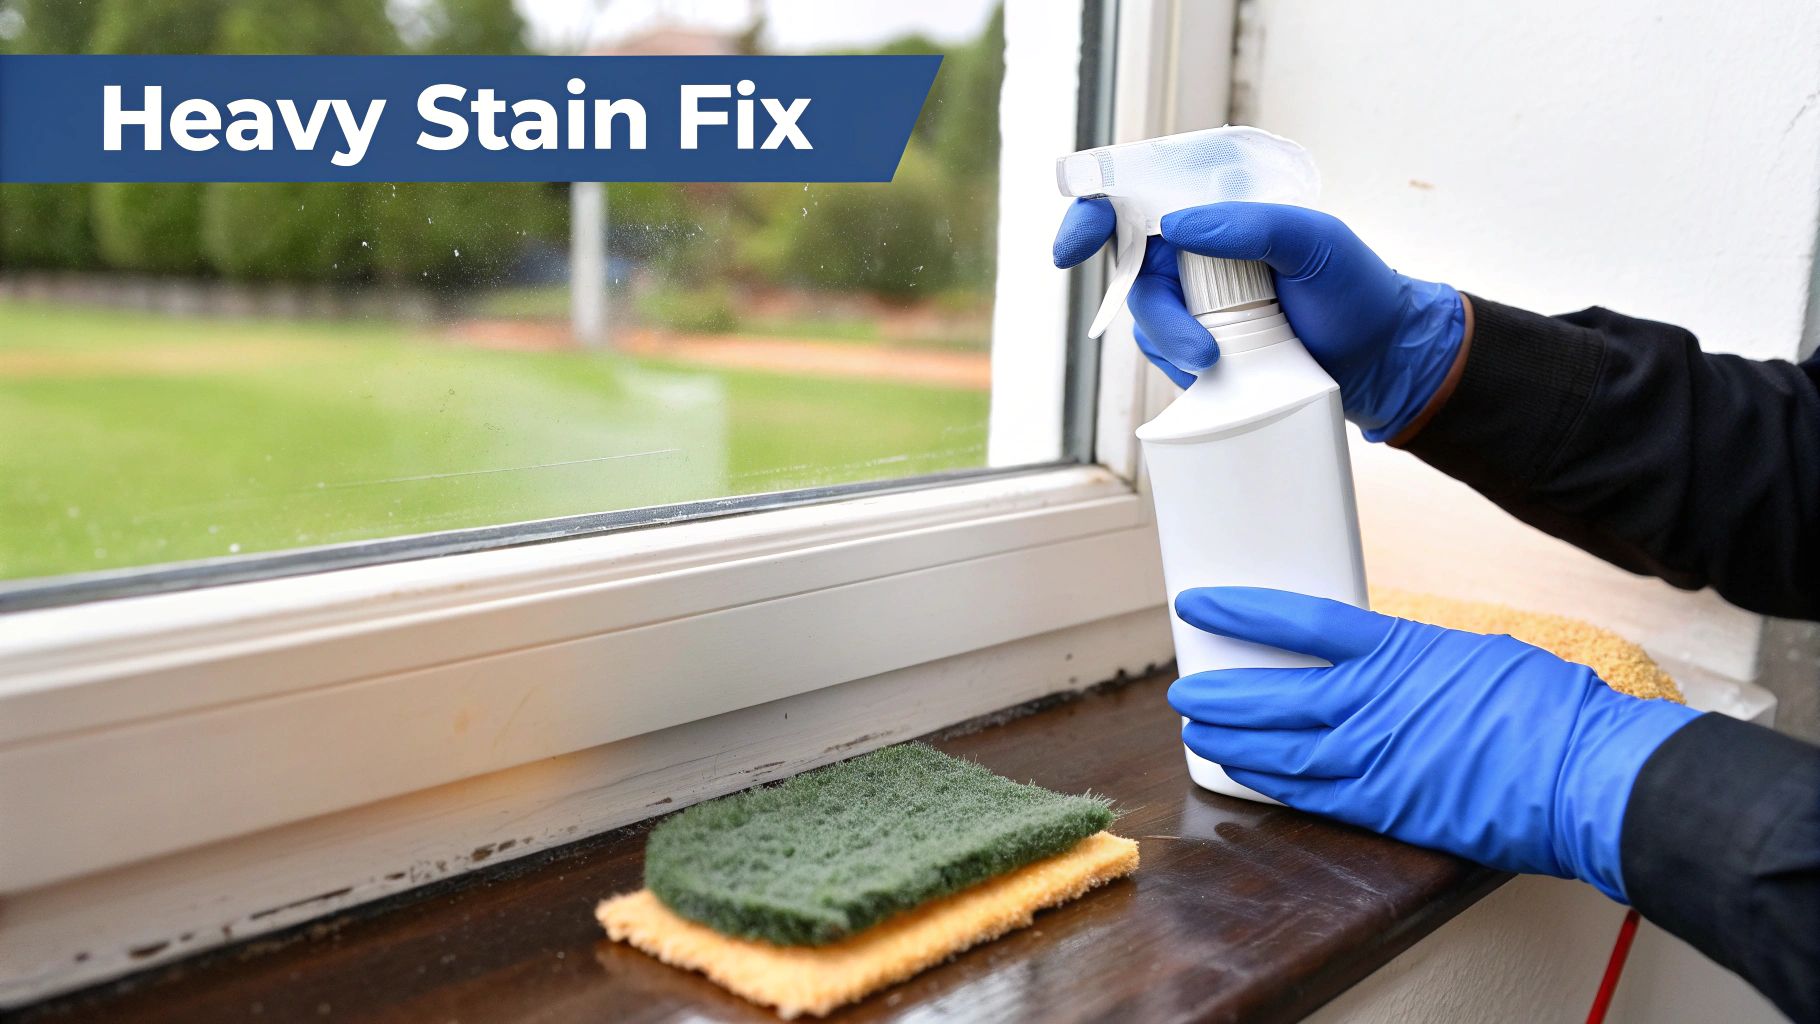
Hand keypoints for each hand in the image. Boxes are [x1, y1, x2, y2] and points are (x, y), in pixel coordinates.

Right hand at [1053, 199, 1466, 440]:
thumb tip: (1178, 224)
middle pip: (1133, 272)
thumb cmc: (1356, 289)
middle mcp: (1197, 253)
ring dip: (1175, 345)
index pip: (1139, 198)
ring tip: (1223, 363)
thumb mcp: (1316, 243)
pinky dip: (1184, 368)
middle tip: (1199, 349)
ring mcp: (1195, 302)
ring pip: (1145, 320)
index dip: (1093, 214)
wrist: (1382, 360)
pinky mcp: (1199, 347)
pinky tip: (1222, 373)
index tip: (1074, 245)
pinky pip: (1164, 356)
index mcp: (1217, 211)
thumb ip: (1252, 225)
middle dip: (1157, 313)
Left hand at [1166, 587, 1700, 900]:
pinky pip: (1307, 794)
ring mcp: (1373, 759)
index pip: (1295, 618)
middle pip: (1269, 694)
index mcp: (1397, 649)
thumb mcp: (1472, 654)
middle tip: (1183, 687)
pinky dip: (1268, 782)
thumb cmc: (1547, 709)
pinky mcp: (1384, 808)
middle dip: (1217, 691)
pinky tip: (1242, 773)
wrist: (1586, 775)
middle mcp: (1371, 703)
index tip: (1198, 603)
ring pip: (1276, 749)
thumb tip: (1380, 663)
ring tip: (1197, 729)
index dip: (1239, 610)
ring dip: (1228, 738)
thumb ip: (1413, 658)